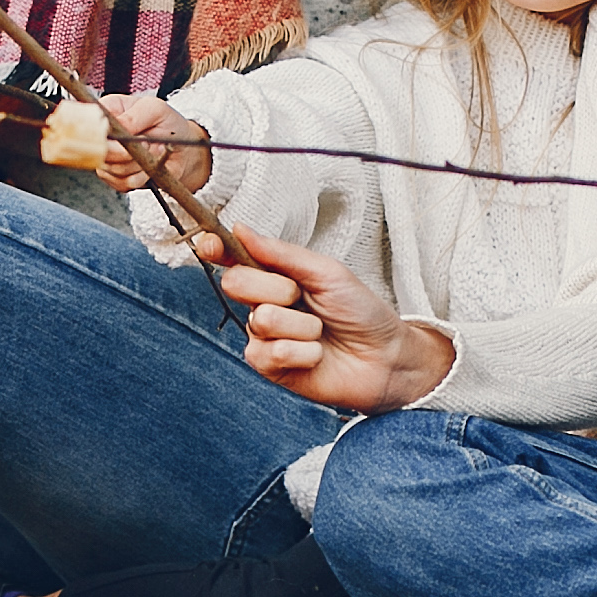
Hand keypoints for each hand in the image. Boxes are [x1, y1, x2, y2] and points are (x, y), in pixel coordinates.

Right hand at [96, 94, 213, 198]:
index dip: (105, 133)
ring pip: (112, 169)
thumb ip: (136, 115)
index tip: (125, 135)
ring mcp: (107, 158)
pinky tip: (148, 165)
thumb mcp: (156, 109)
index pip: (90, 123)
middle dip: (125, 152)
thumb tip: (119, 126)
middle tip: (146, 143)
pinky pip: (122, 183)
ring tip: (150, 151)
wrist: (184, 151)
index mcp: (107, 112)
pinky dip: (140, 177)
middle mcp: (103, 136)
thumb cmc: (169, 124)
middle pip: (99, 151)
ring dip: (137, 164)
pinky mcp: (115, 178)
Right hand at [197, 225, 451, 410]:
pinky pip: (271, 352)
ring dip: (302, 325)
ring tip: (320, 332)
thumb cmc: (361, 312)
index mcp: (276, 275)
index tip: (210, 244)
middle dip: (276, 288)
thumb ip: (281, 253)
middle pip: (236, 283)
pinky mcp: (270, 367)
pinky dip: (303, 352)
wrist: (385, 358)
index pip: (233, 259)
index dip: (216, 249)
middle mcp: (264, 303)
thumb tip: (240, 229)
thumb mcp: (326, 272)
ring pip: (261, 320)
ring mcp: (265, 336)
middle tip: (302, 297)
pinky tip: (317, 355)